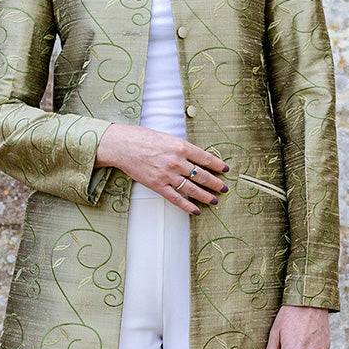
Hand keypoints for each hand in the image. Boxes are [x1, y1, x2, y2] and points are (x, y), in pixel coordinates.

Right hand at [95, 123, 228, 214]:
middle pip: (202, 175)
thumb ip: (182, 148)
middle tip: (224, 188)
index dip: (218, 165)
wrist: (123, 145)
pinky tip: (196, 210)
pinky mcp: (158, 186)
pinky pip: (177, 199)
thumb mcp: (167, 138)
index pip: (206, 158)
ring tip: (215, 200)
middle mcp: (177, 162)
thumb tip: (196, 158)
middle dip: (216, 183)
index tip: (225, 169)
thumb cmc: (143, 138)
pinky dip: (188, 206)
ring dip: (206, 196)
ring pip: (193, 189)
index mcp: (181, 146)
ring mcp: (168, 175)